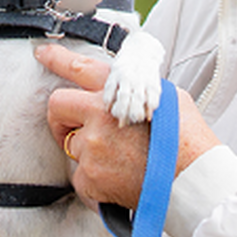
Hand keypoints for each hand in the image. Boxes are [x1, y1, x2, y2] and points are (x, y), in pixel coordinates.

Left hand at [37, 45, 220, 207]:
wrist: (193, 181)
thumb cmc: (188, 143)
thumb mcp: (169, 100)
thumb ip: (138, 93)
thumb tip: (125, 93)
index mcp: (120, 93)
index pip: (81, 68)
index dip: (58, 59)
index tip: (42, 54)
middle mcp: (101, 115)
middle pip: (58, 105)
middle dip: (62, 117)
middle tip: (75, 128)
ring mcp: (93, 146)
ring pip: (72, 145)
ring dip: (89, 153)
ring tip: (119, 163)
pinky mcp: (90, 176)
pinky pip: (79, 177)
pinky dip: (94, 183)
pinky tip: (117, 182)